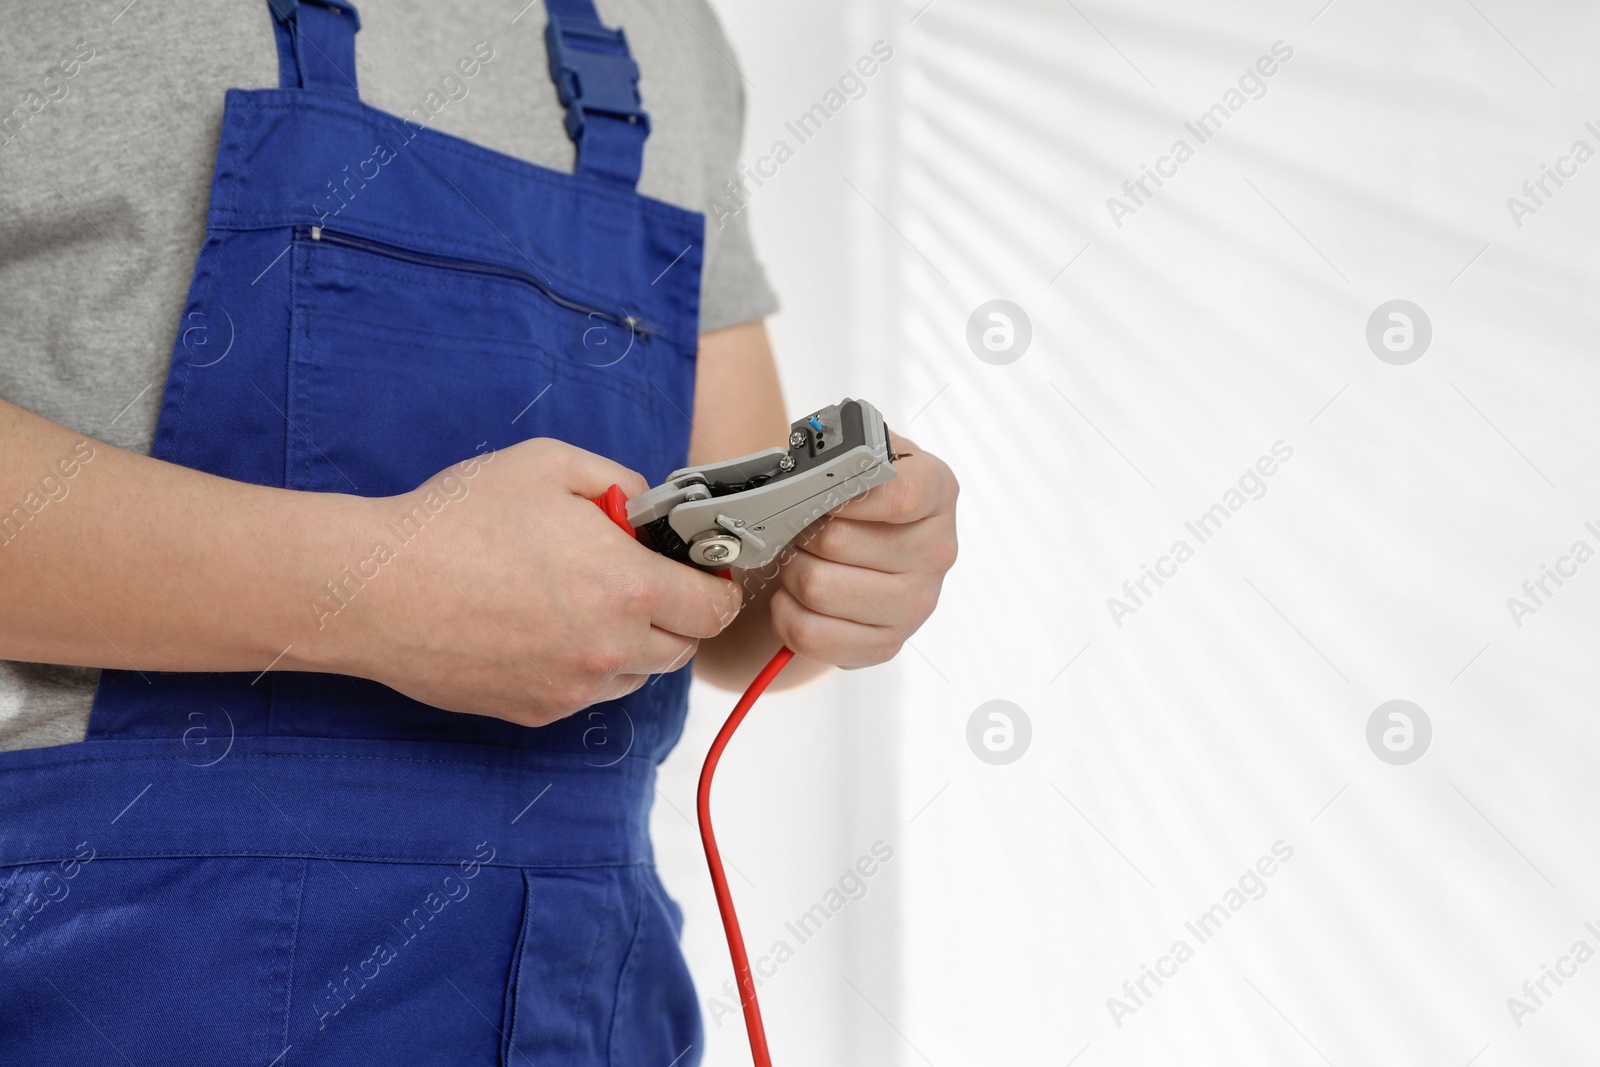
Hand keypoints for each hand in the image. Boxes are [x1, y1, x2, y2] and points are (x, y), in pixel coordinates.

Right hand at [314, 439, 743, 725]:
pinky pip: (586, 694)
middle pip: (682, 648)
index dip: (714, 586)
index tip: (696, 570)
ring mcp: (572, 689)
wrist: (375, 588)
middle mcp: (609, 649)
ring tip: (580, 600)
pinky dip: (582, 666)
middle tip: (635, 577)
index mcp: (627, 588)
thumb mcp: (549, 465)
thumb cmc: (456, 521)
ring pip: (635, 675)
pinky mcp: (534, 711)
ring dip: (629, 643)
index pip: (716, 609)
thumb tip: (647, 505)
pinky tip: (542, 628)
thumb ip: (619, 481)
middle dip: (673, 613)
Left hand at [769, 433, 957, 667]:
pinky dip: (785, 614)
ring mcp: (917, 603)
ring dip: (790, 571)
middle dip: (800, 532)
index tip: (820, 493)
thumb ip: (843, 452)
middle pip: (837, 542)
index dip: (844, 494)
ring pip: (816, 587)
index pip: (901, 494)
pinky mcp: (887, 644)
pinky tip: (794, 598)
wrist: (857, 546)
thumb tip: (811, 470)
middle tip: (799, 528)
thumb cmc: (854, 497)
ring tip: (799, 560)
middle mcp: (938, 551)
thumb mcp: (859, 455)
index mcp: (937, 492)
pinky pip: (809, 633)